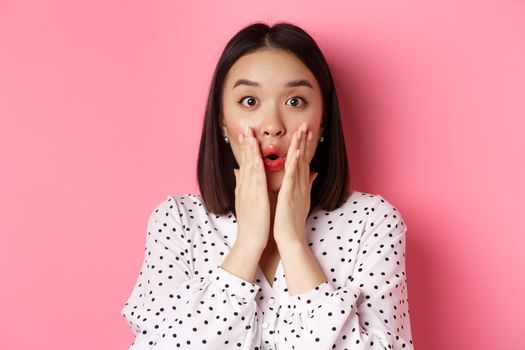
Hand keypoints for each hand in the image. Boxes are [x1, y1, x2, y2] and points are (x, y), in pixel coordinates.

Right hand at [233, 127, 270, 251]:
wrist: (250, 242)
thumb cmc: (252, 224)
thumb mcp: (245, 201)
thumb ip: (242, 185)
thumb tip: (237, 171)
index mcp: (244, 188)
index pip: (245, 165)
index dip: (245, 149)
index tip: (246, 135)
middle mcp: (245, 188)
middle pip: (245, 162)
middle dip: (246, 145)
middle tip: (246, 128)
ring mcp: (250, 193)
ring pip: (250, 167)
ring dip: (251, 150)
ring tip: (250, 135)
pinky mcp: (256, 199)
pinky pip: (257, 180)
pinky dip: (258, 166)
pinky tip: (258, 155)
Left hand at [273, 122, 317, 245]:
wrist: (290, 238)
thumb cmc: (292, 220)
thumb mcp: (302, 199)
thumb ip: (307, 184)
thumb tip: (314, 173)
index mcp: (301, 185)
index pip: (304, 161)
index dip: (305, 146)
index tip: (306, 131)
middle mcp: (301, 185)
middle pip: (304, 159)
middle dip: (305, 141)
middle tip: (306, 124)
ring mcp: (297, 189)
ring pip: (299, 164)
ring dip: (301, 147)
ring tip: (302, 131)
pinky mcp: (289, 195)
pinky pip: (292, 177)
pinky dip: (294, 165)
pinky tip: (296, 153)